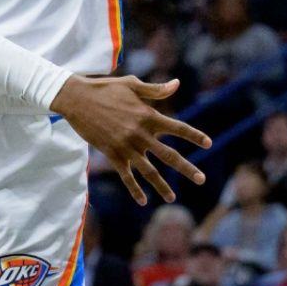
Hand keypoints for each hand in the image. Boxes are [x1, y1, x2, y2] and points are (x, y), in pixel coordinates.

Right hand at [55, 74, 210, 202]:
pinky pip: (126, 176)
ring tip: (173, 198)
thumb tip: (177, 84)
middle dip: (187, 168)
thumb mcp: (132, 85)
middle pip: (169, 155)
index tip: (209, 144)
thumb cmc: (105, 89)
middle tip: (201, 179)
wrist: (77, 100)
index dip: (194, 136)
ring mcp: (126, 146)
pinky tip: (143, 201)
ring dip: (162, 185)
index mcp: (148, 116)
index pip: (177, 128)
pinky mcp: (112, 154)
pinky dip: (134, 189)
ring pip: (149, 171)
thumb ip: (155, 90)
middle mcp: (140, 134)